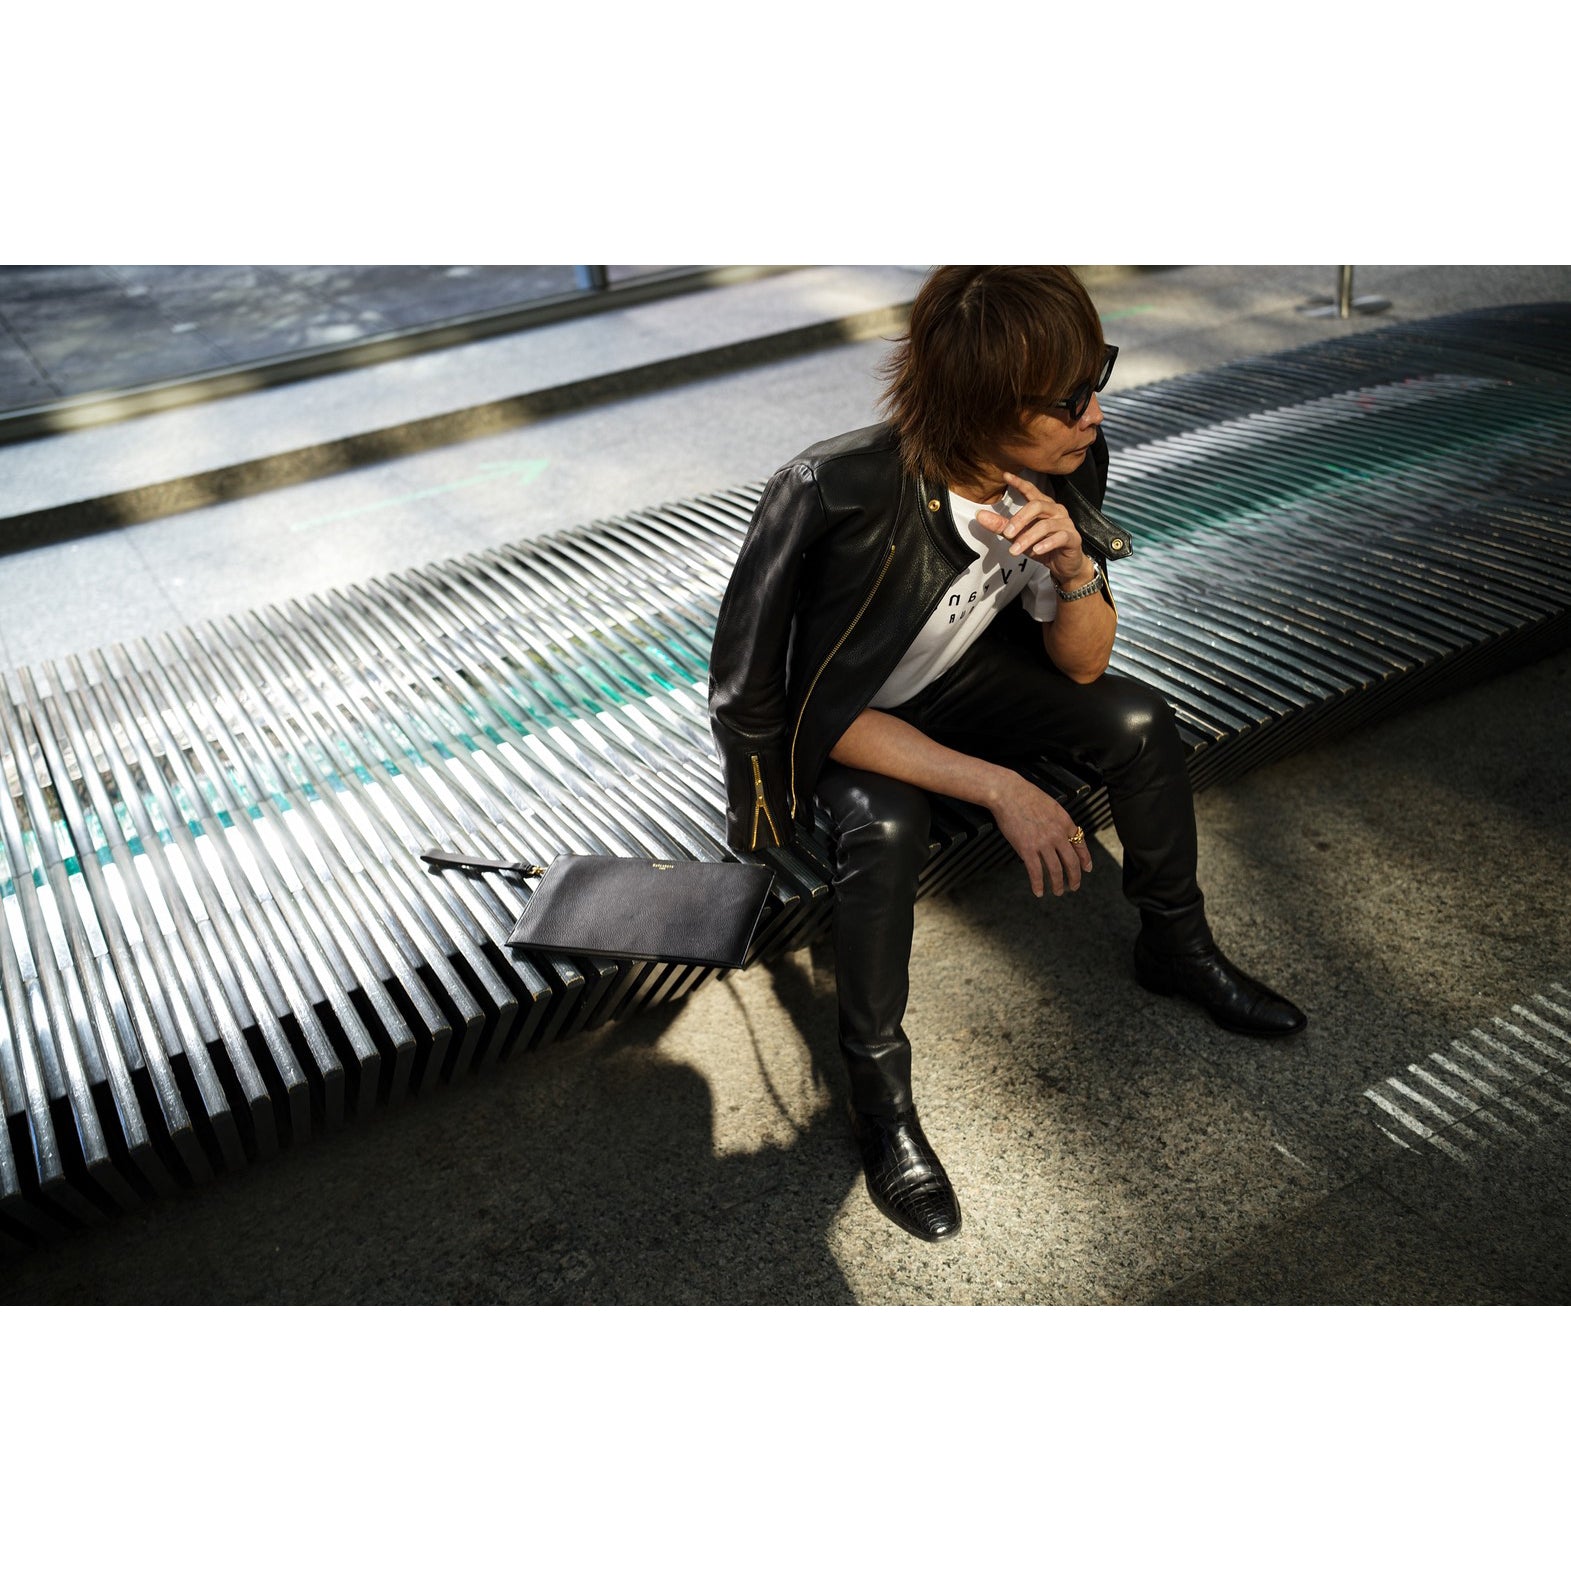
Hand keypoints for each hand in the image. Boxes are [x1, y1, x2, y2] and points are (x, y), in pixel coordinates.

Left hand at [976, 471, 1090, 585]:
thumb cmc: (1041, 547)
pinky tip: (1036, 551)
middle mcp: (1055, 510)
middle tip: (1007, 533)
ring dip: (1028, 538)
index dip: (1019, 483)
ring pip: (1046, 525)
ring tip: (1014, 550)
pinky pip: (1060, 537)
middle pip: (1037, 506)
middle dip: (1020, 519)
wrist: (1064, 565)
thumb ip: (1001, 526)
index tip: (1005, 476)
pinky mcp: (1072, 538)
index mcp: (1043, 506)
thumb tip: (979, 516)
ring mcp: (1066, 523)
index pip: (1031, 491)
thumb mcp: (1019, 537)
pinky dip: (1046, 544)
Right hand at [988, 771, 1092, 896]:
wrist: (1008, 793)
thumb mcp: (1051, 805)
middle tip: (1074, 886)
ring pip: (1055, 870)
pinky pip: (1036, 871)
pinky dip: (1038, 884)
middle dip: (1074, 877)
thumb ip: (1057, 820)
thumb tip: (1059, 832)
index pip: (1080, 844)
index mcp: (1065, 822)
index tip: (1086, 868)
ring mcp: (1043, 842)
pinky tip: (1039, 891)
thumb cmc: (1025, 795)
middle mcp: (1057, 834)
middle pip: (1071, 862)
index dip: (1085, 859)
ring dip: (1058, 884)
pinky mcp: (1027, 848)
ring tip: (1058, 891)